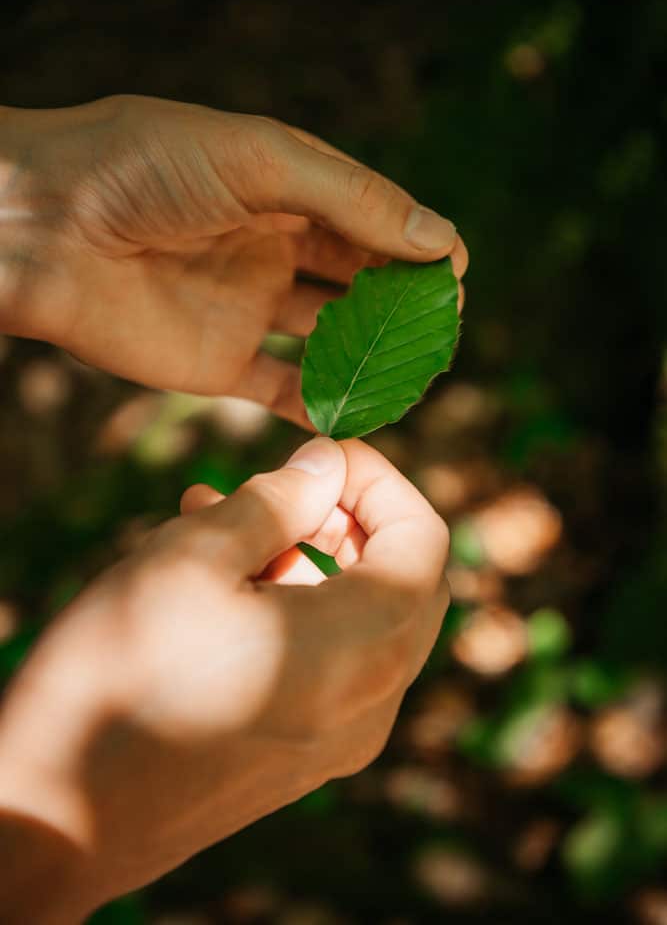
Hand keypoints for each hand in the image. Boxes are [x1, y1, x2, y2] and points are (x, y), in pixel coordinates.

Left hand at [0, 96, 466, 424]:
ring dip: (372, 355)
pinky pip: (281, 390)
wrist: (42, 227)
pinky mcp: (216, 363)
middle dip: (403, 303)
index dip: (417, 246)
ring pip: (328, 337)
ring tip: (414, 373)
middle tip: (444, 330)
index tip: (455, 276)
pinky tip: (357, 412)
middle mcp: (271, 248)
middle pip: (358, 280)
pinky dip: (320, 404)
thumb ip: (352, 199)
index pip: (371, 219)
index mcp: (284, 188)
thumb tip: (442, 240)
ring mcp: (246, 307)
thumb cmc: (143, 168)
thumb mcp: (258, 159)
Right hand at [0, 437, 448, 921]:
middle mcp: (370, 705)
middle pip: (406, 583)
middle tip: (285, 489)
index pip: (423, 540)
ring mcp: (341, 743)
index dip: (380, 481)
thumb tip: (328, 464)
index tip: (323, 454)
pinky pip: (334, 667)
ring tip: (221, 522)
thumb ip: (276, 500)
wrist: (57, 818)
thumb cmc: (117, 675)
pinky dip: (299, 611)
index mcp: (357, 650)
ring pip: (366, 622)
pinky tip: (223, 585)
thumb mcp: (191, 557)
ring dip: (313, 560)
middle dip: (352, 520)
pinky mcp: (305, 761)